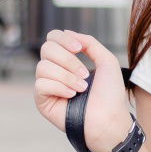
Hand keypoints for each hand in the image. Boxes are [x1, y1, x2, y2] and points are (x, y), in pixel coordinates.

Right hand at [33, 29, 132, 151]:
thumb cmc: (110, 94)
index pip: (53, 38)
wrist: (109, 119)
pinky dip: (58, 88)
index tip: (79, 48)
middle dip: (68, 60)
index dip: (63, 39)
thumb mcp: (106, 61)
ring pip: (43, 67)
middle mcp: (56, 70)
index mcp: (68, 59)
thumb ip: (89, 42)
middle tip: (84, 74)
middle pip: (46, 48)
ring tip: (82, 88)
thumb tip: (67, 32)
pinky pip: (40, 84)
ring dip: (66, 76)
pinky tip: (71, 96)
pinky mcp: (42, 100)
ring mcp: (48, 85)